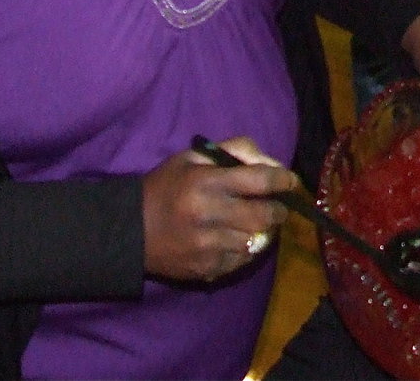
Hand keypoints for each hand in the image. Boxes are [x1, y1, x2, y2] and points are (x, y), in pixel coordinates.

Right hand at [141, 137, 294, 282]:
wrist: (129, 231)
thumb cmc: (165, 186)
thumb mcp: (193, 156)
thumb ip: (234, 150)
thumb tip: (270, 163)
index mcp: (207, 182)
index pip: (261, 181)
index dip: (283, 180)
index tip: (291, 181)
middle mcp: (210, 215)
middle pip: (266, 215)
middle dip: (279, 209)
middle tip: (277, 206)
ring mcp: (209, 246)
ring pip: (258, 241)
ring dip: (264, 231)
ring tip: (257, 222)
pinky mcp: (206, 269)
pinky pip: (242, 261)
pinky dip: (247, 250)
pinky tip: (236, 240)